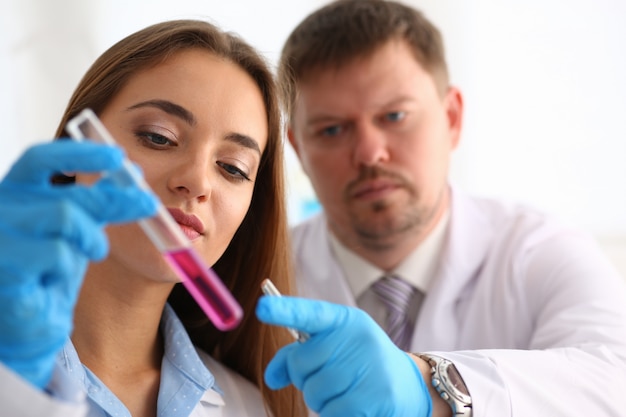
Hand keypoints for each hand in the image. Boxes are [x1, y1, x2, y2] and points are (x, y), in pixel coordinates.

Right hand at [0, 141, 156, 388]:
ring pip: (66, 218)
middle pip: (67, 194)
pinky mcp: (4, 266)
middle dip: (115, 200)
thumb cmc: (46, 271)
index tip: (119, 156)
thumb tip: (131, 174)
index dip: (81, 153)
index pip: (41, 159)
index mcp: (14, 193)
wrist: (25, 324)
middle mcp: (0, 208)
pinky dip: (67, 267)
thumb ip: (97, 201)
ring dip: (90, 240)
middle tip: (148, 204)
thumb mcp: (76, 228)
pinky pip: (56, 254)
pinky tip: (52, 280)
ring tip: (85, 256)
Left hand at [256, 296, 431, 416]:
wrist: (409, 384)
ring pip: (313, 393)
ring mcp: (369, 365)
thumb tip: (271, 376)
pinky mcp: (377, 395)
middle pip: (301, 364)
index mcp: (342, 320)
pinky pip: (332, 413)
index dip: (284, 311)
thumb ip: (297, 355)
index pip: (309, 313)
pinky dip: (334, 414)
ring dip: (321, 400)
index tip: (262, 308)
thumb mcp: (333, 347)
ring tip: (345, 390)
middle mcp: (357, 337)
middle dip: (305, 378)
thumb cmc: (359, 362)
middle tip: (328, 377)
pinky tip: (353, 404)